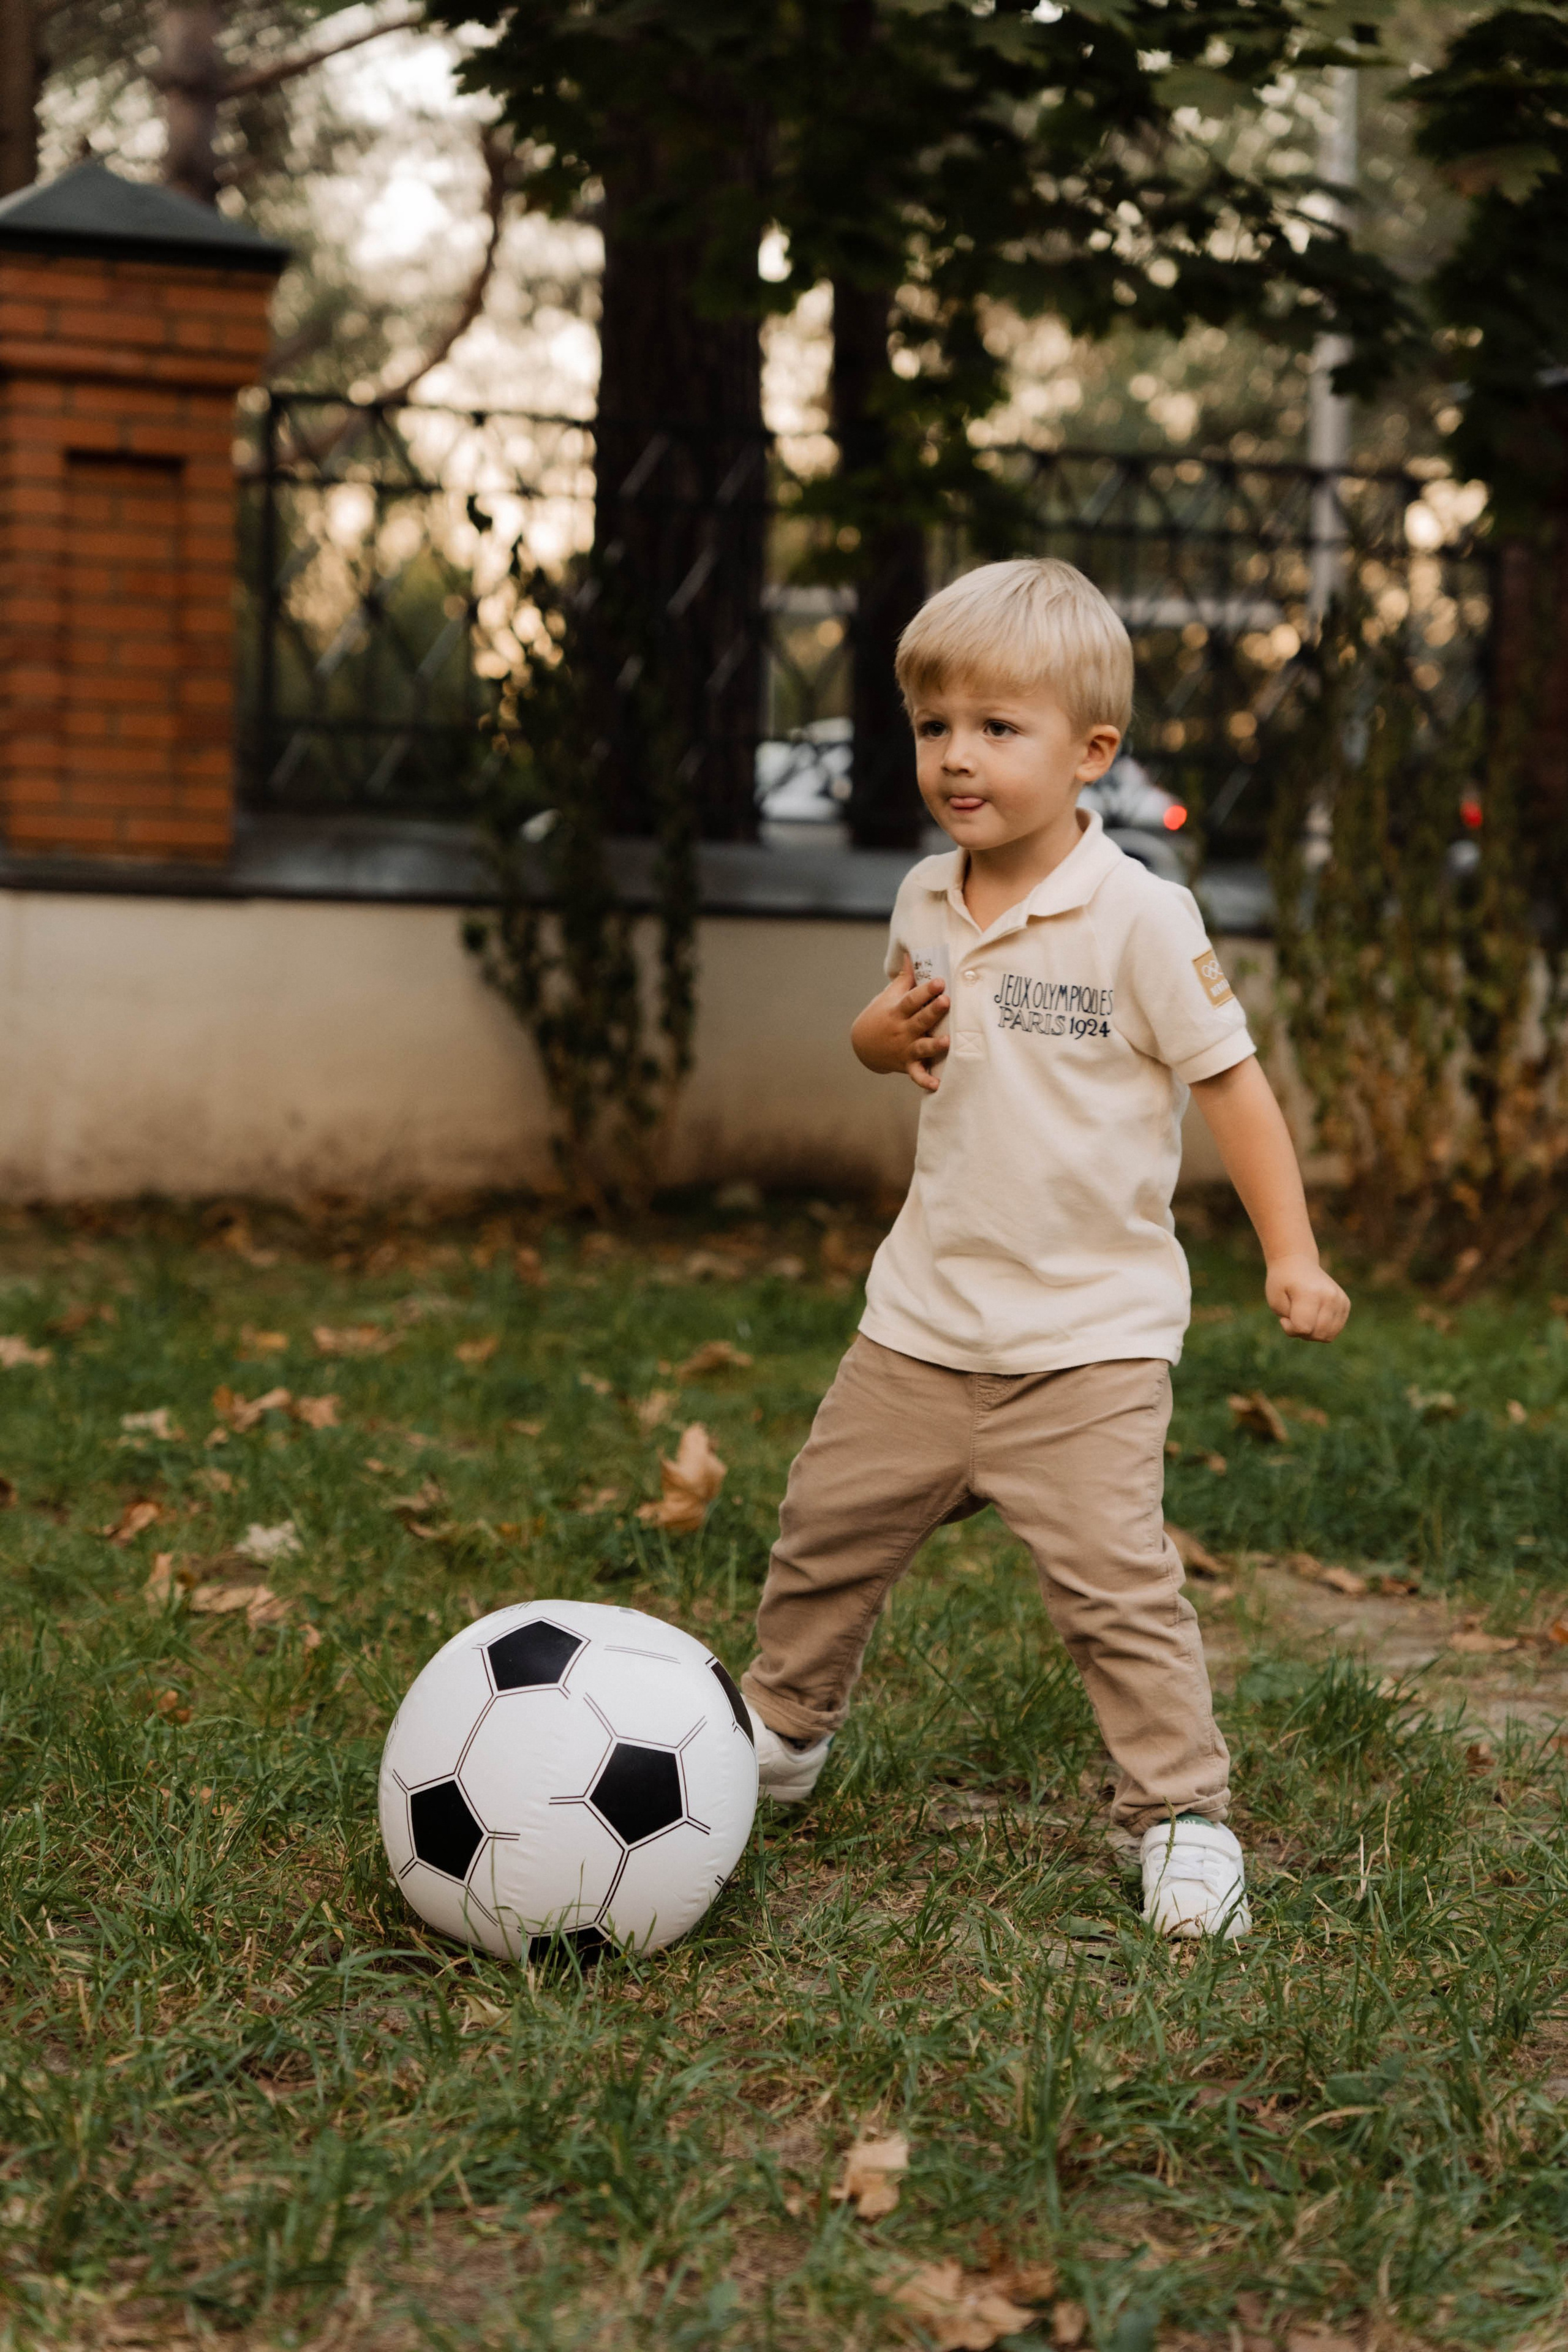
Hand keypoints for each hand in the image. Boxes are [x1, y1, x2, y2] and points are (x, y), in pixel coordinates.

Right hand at [851, 957, 950, 1092]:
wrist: (863, 1045)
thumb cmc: (882, 1014)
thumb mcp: (890, 995)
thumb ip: (905, 977)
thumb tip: (911, 952)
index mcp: (898, 1011)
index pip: (913, 999)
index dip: (926, 990)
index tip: (939, 980)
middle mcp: (902, 1030)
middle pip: (920, 1020)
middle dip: (933, 1011)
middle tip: (946, 1001)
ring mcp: (905, 1048)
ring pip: (922, 1047)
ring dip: (934, 1045)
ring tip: (946, 1041)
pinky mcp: (908, 1064)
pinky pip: (917, 1074)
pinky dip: (925, 1081)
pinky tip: (937, 1085)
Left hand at [1265, 1254, 1349, 1341]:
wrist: (1297, 1262)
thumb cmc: (1282, 1284)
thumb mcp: (1276, 1303)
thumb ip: (1291, 1324)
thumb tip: (1309, 1332)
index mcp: (1309, 1293)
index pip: (1303, 1328)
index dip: (1289, 1327)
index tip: (1283, 1316)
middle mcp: (1329, 1296)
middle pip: (1318, 1334)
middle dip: (1301, 1332)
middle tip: (1293, 1316)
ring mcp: (1340, 1299)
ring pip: (1328, 1336)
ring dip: (1313, 1332)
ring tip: (1304, 1316)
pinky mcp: (1345, 1303)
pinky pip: (1335, 1330)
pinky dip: (1323, 1328)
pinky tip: (1314, 1315)